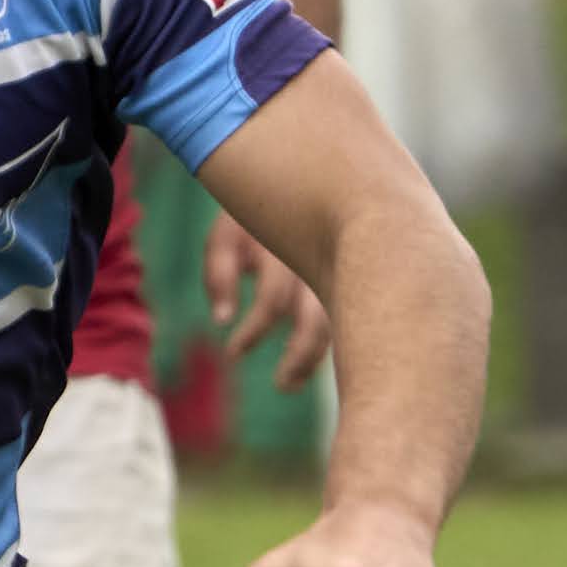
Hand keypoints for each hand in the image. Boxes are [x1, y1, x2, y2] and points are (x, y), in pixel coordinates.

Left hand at [203, 214, 331, 390]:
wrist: (297, 180)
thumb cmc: (248, 214)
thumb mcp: (225, 236)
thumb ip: (219, 274)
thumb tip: (221, 320)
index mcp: (286, 248)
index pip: (272, 302)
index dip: (251, 332)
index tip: (232, 353)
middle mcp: (319, 261)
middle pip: (318, 320)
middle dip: (300, 357)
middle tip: (281, 386)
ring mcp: (338, 270)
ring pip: (339, 323)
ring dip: (319, 356)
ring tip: (294, 383)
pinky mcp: (347, 278)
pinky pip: (345, 315)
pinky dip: (332, 342)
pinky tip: (309, 365)